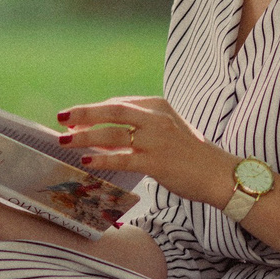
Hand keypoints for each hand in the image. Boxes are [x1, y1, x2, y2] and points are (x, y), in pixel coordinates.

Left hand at [57, 96, 235, 206]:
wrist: (218, 174)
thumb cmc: (191, 154)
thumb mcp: (167, 129)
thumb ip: (140, 127)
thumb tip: (104, 135)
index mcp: (158, 106)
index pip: (118, 104)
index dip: (93, 110)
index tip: (74, 118)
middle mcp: (156, 118)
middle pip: (112, 112)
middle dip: (83, 114)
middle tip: (61, 118)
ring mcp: (156, 139)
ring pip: (112, 134)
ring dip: (85, 137)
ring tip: (65, 142)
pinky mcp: (156, 162)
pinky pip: (122, 158)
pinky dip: (102, 159)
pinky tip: (87, 161)